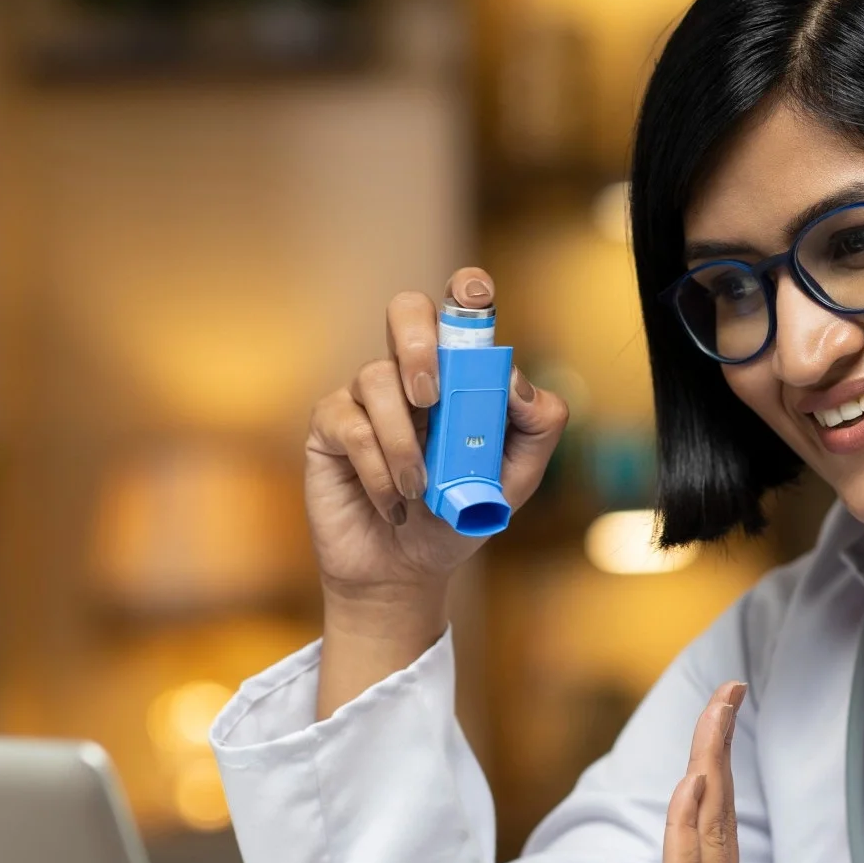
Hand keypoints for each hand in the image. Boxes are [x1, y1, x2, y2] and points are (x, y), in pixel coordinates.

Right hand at [304, 267, 569, 598]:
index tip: (474, 294)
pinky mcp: (329, 429)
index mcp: (457, 376)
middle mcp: (408, 374)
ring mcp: (364, 397)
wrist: (406, 571)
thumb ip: (535, 429)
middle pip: (406, 311)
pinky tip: (391, 503)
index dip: (466, 291)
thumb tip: (514, 382)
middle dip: (420, 344)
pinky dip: (377, 469)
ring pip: (377, 378)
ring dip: (404, 443)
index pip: (459, 311)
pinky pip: (350, 427)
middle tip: (432, 399)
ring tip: (419, 489)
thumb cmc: (455, 516)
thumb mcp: (514, 480)